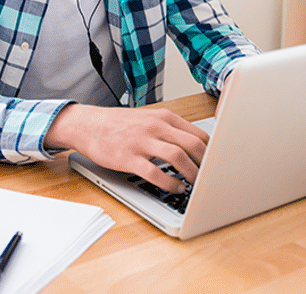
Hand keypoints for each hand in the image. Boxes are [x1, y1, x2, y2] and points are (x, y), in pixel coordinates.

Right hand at [46, 104, 209, 192]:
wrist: (88, 124)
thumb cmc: (120, 124)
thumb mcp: (149, 119)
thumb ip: (171, 129)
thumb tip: (197, 145)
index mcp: (165, 117)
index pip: (198, 133)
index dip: (212, 150)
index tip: (217, 163)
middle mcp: (156, 127)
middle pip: (193, 144)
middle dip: (207, 163)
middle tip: (212, 177)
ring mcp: (142, 142)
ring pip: (177, 157)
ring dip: (191, 174)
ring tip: (196, 185)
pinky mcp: (128, 158)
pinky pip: (154, 173)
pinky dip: (169, 183)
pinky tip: (175, 188)